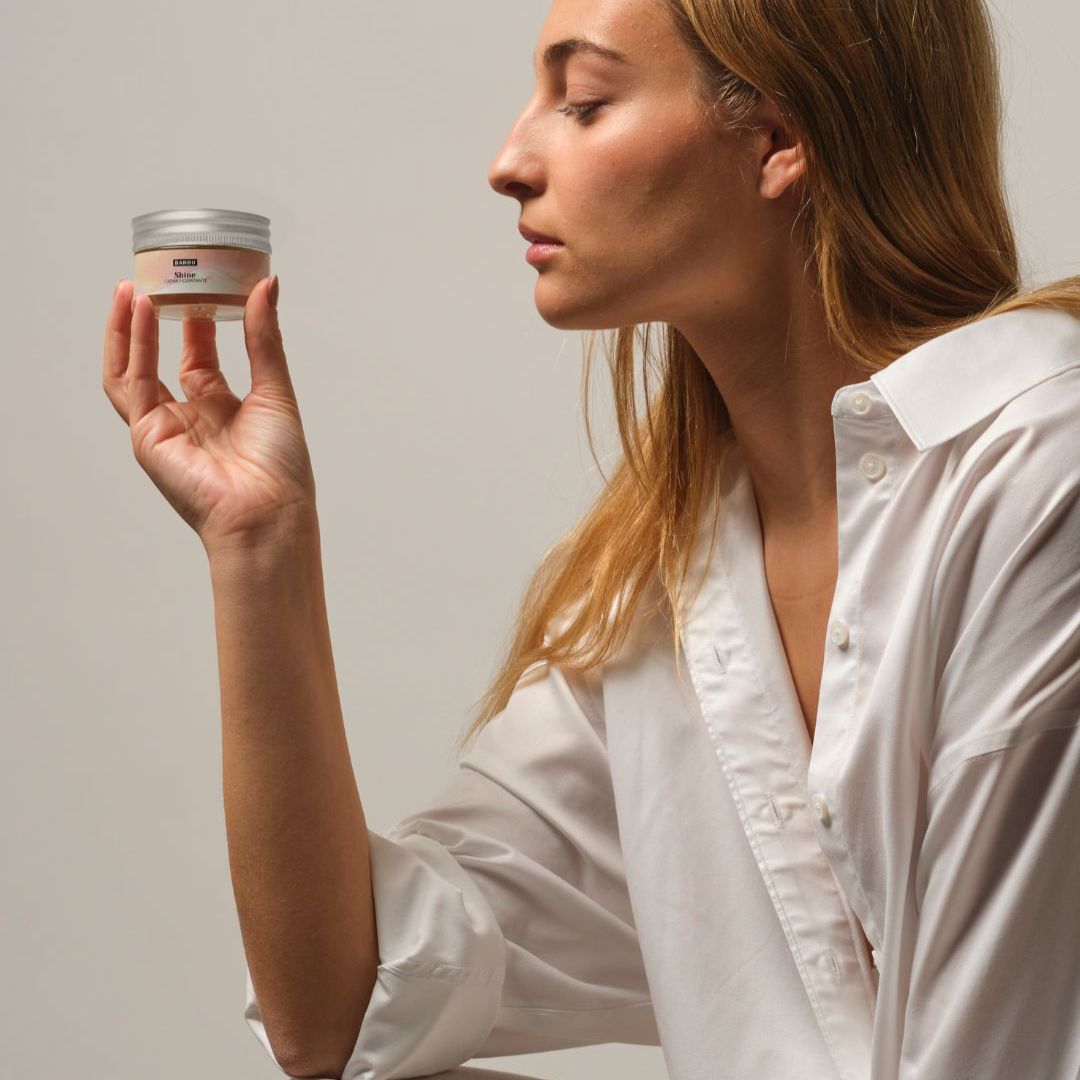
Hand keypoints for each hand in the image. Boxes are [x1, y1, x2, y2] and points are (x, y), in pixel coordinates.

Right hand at [102, 277, 318, 553]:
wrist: (269, 513)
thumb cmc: (281, 466)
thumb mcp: (276, 389)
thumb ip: (264, 338)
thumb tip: (267, 285)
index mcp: (224, 408)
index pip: (200, 355)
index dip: (196, 319)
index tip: (200, 280)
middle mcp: (191, 416)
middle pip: (164, 357)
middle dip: (158, 319)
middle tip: (160, 277)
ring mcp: (166, 427)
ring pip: (133, 368)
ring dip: (129, 328)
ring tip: (133, 286)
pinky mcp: (148, 436)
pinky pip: (131, 383)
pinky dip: (132, 345)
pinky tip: (140, 310)